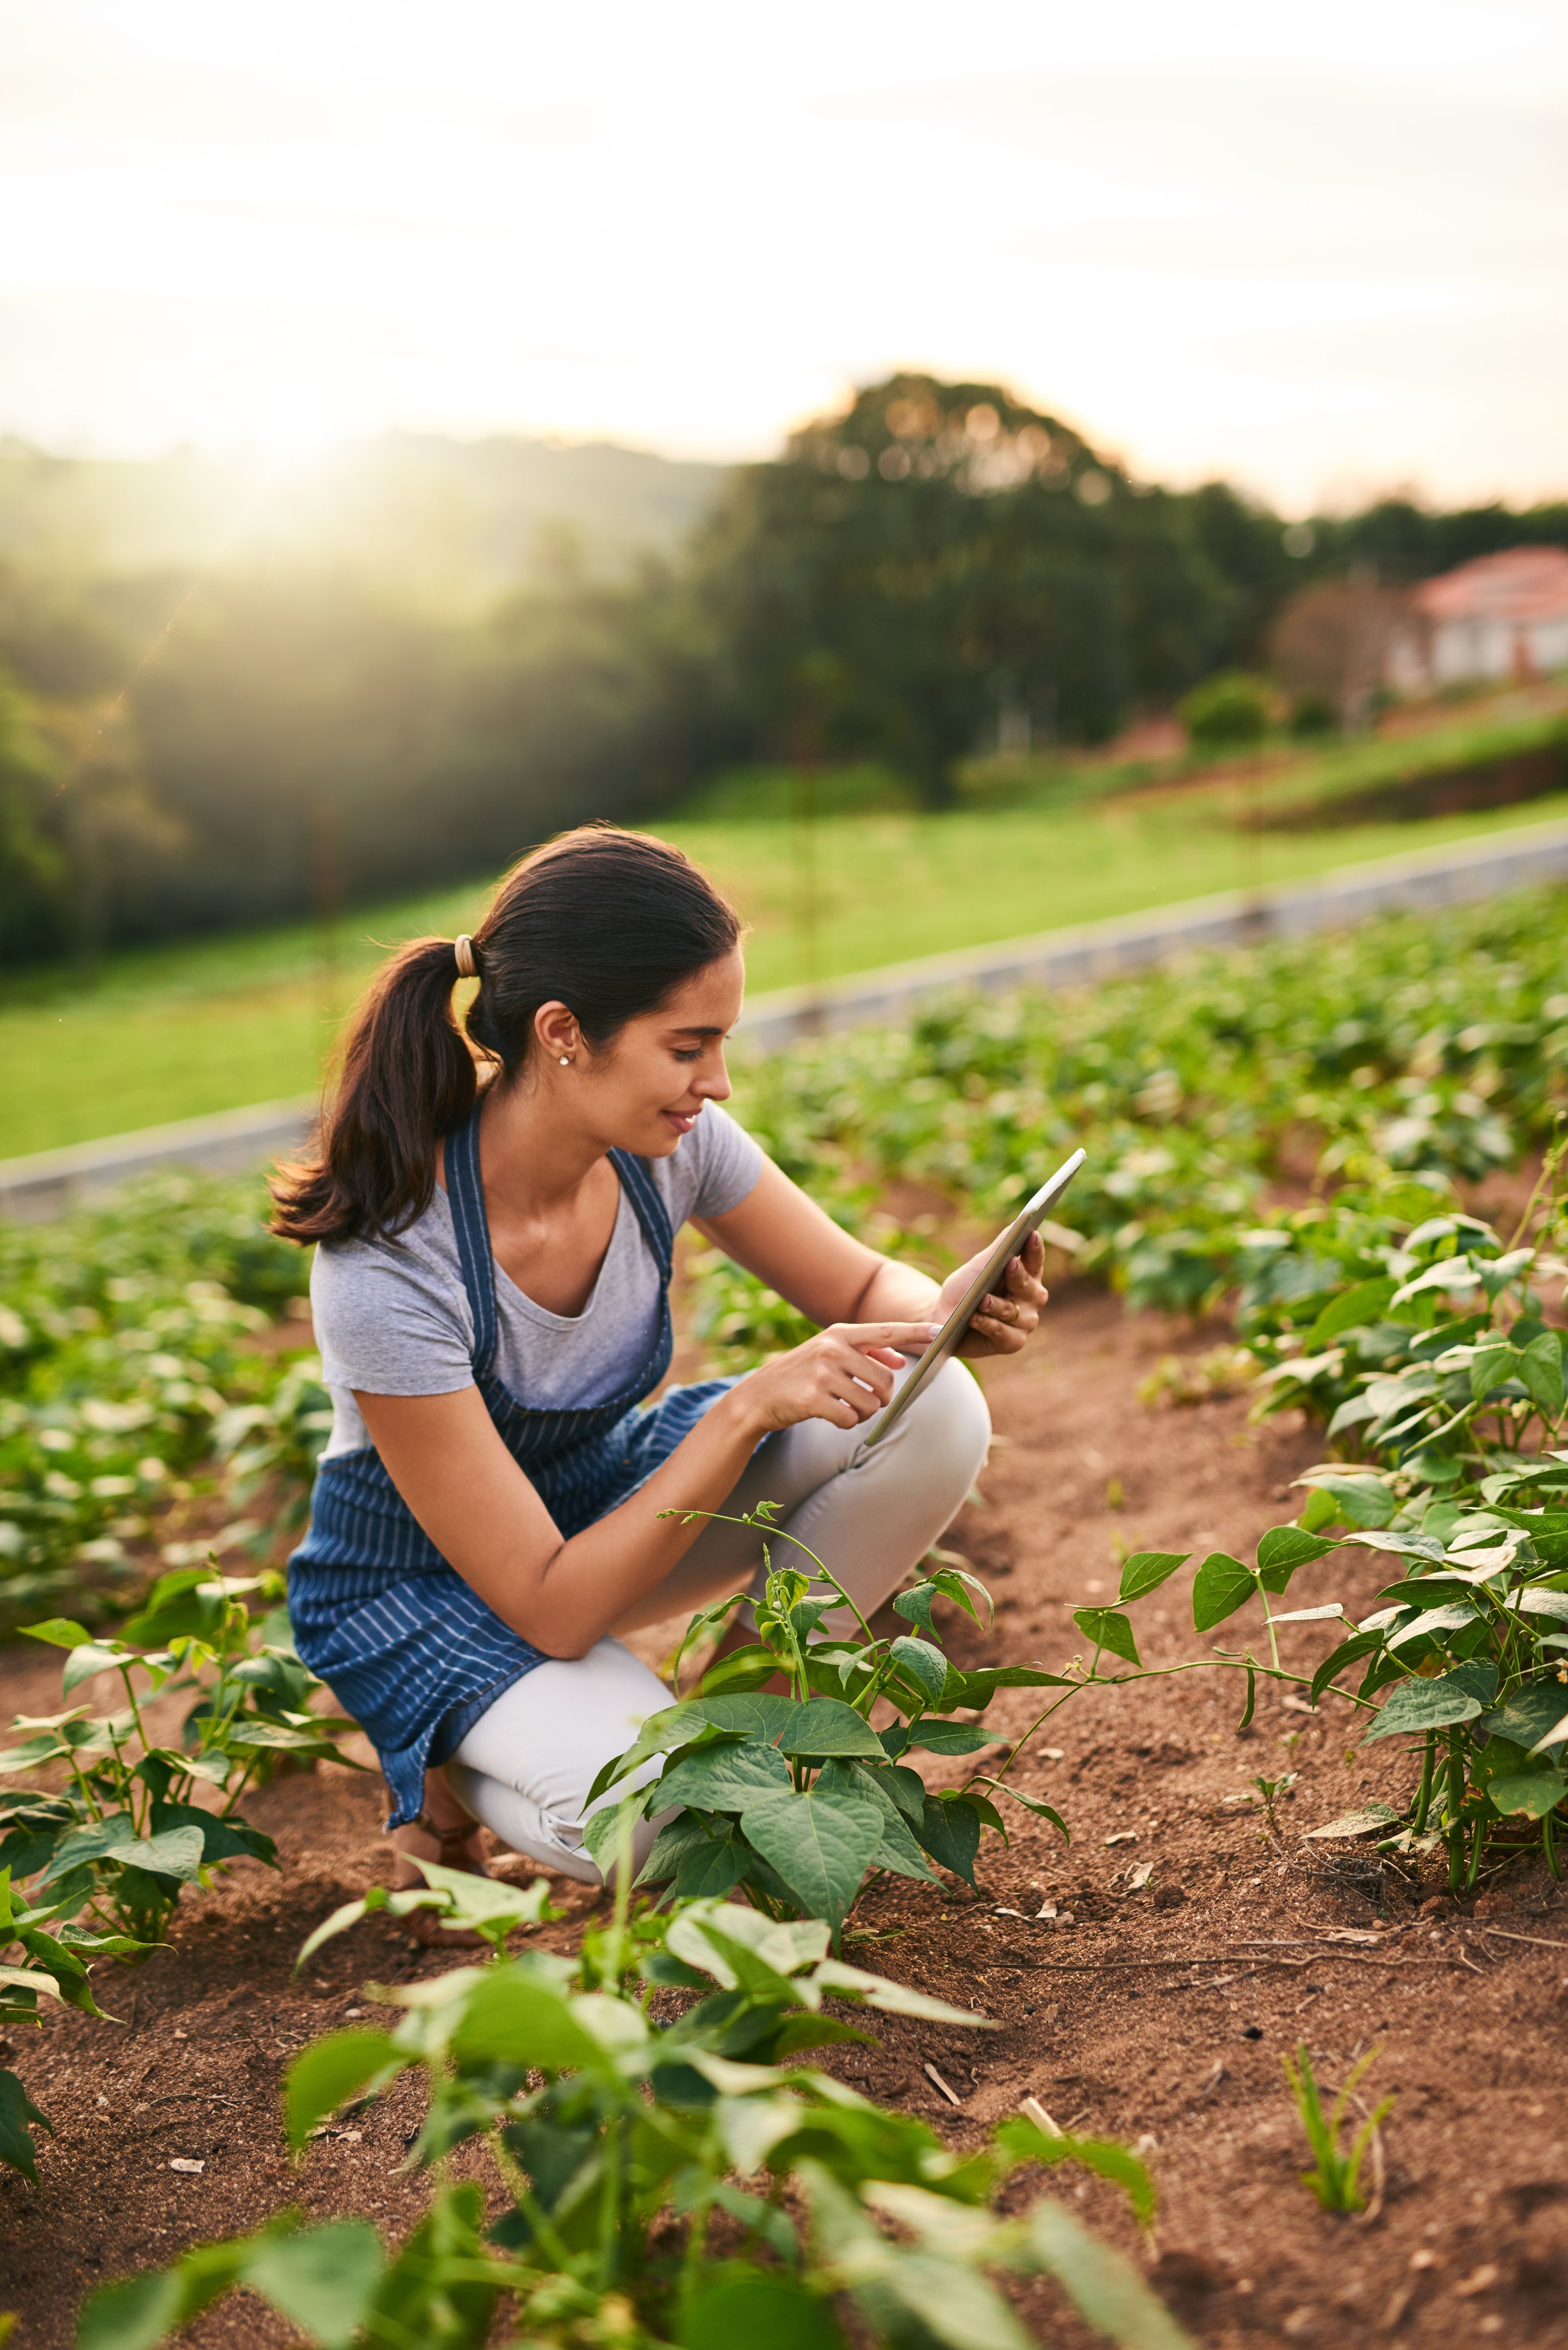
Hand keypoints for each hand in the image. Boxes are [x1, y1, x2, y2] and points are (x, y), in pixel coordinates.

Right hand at [732, 1322, 939, 1435]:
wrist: (758, 1397)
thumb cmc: (801, 1374)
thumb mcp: (829, 1352)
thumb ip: (865, 1352)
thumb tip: (899, 1361)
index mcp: (840, 1333)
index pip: (886, 1331)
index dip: (914, 1333)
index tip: (940, 1333)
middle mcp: (832, 1349)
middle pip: (884, 1380)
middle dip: (881, 1396)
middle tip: (862, 1398)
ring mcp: (822, 1373)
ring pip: (870, 1402)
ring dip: (863, 1413)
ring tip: (844, 1407)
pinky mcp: (813, 1399)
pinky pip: (850, 1419)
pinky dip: (847, 1423)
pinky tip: (832, 1416)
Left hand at [939, 1229, 1049, 1359]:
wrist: (942, 1319)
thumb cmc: (965, 1289)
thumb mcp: (979, 1266)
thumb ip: (999, 1247)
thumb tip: (1019, 1222)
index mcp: (1027, 1277)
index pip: (1035, 1261)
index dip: (1034, 1248)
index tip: (1031, 1233)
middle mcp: (1031, 1300)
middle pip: (1029, 1287)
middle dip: (1018, 1276)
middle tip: (1010, 1263)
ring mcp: (1024, 1323)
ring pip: (1013, 1312)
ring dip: (997, 1305)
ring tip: (982, 1300)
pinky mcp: (1013, 1342)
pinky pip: (1003, 1333)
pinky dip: (988, 1325)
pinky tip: (975, 1318)